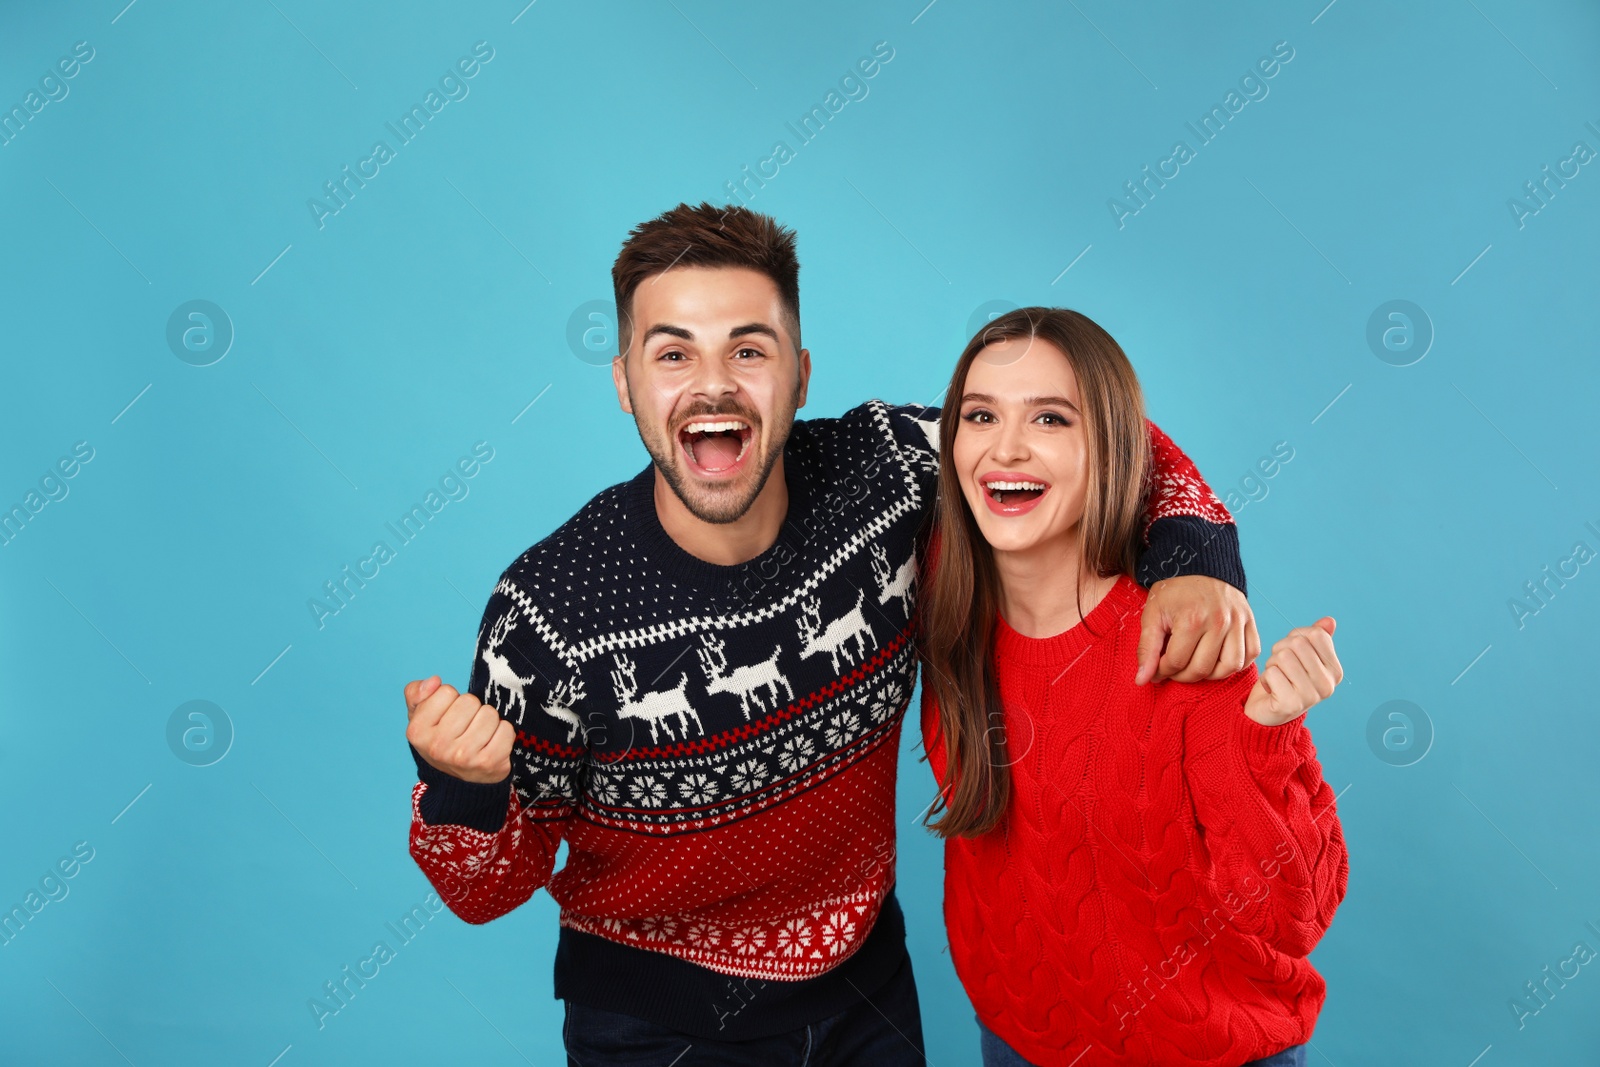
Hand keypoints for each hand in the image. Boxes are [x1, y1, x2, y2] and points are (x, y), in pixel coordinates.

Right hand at [405, 674, 514, 782]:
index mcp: (417, 732)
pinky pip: (506, 729)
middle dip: (471, 709)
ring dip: (488, 720)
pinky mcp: (489, 763)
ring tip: (478, 735)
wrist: (457, 781)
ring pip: (489, 714)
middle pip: (470, 701)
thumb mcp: (419, 716)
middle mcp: (438, 746)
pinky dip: (503, 733)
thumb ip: (416, 692)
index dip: (450, 699)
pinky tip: (491, 744)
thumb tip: (434, 681)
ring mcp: (464, 756)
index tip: (447, 715)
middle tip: (465, 726)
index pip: (446, 691)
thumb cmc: (440, 739)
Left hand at [1137, 575, 1259, 684]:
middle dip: (1183, 676)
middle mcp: (1219, 622)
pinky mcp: (1250, 621)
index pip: (1176, 663)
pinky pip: (1250, 655)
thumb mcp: (1153, 614)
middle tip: (1174, 668)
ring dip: (1210, 674)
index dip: (1162, 671)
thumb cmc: (1174, 590)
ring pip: (1229, 667)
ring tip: (1196, 665)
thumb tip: (1141, 680)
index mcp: (1192, 619)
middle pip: (1202, 669)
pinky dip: (1236, 664)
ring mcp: (1238, 622)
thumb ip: (1147, 649)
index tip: (1157, 667)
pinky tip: (1218, 659)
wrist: (1199, 563)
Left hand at [1243, 618, 1342, 725]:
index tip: (1292, 654)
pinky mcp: (1291, 705)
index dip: (1295, 637)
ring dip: (1272, 665)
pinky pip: (1272, 673)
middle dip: (1280, 650)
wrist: (1267, 713)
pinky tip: (1271, 690)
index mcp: (1335, 671)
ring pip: (1283, 657)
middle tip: (1280, 667)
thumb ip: (1316, 638)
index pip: (1315, 634)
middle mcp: (1328, 685)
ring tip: (1276, 678)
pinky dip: (1265, 678)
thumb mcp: (1300, 655)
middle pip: (1297, 644)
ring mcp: (1311, 696)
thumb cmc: (1284, 679)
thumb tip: (1329, 621)